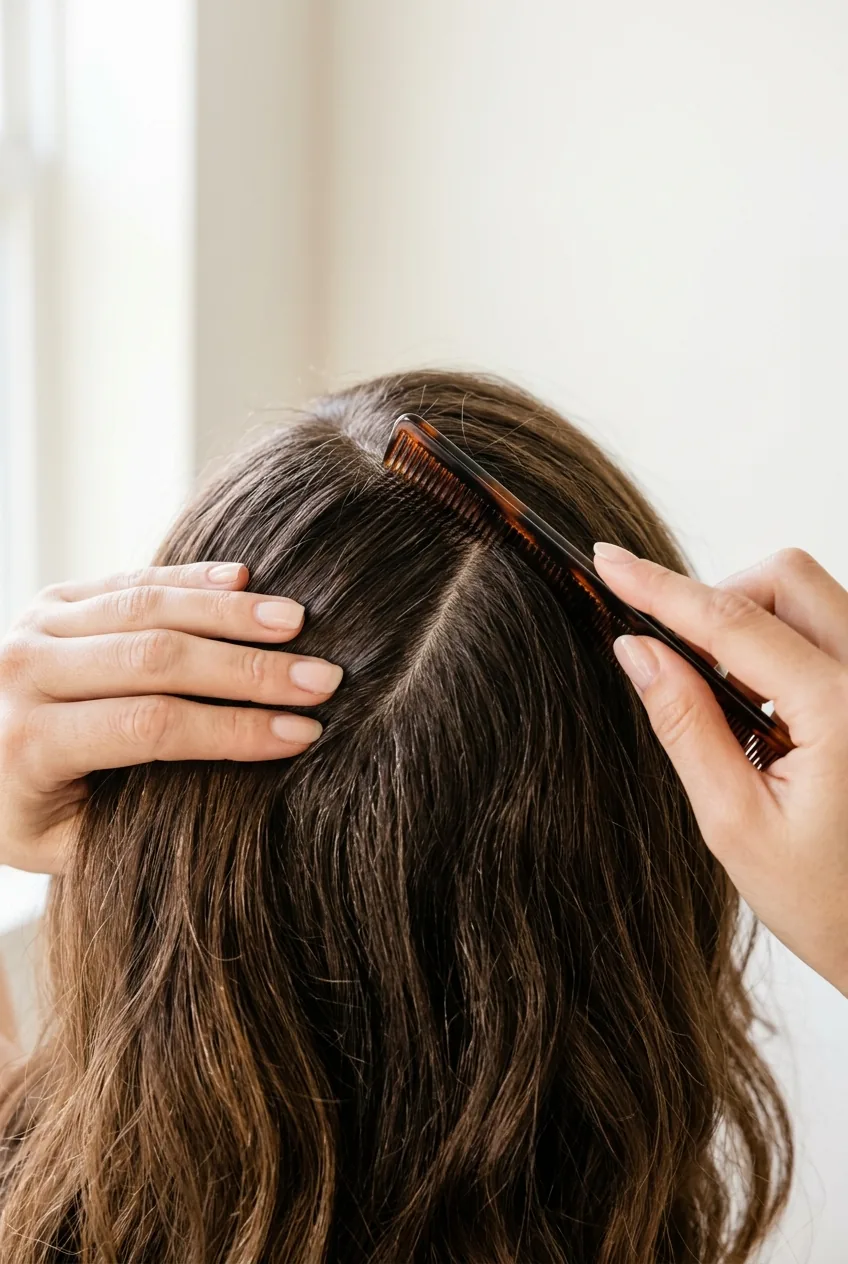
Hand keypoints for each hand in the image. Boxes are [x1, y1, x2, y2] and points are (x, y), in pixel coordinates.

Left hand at [0, 563, 342, 874]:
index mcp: (27, 744)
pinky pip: (130, 578)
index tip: (303, 734)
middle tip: (323, 678)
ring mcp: (35, 625)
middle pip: (158, 659)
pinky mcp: (52, 598)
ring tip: (298, 621)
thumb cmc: (20, 814)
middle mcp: (23, 672)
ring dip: (230, 613)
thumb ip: (137, 817)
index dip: (234, 728)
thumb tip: (243, 796)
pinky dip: (190, 578)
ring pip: (147, 606)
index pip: (152, 726)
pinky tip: (245, 580)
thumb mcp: (63, 843)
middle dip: (251, 669)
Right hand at [593, 543, 847, 997]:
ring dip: (752, 626)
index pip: (734, 622)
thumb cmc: (831, 903)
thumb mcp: (736, 823)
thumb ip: (685, 725)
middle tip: (684, 666)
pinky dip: (783, 647)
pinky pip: (827, 629)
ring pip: (809, 595)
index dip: (660, 589)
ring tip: (739, 714)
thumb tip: (636, 649)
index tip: (609, 562)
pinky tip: (771, 717)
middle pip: (786, 578)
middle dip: (720, 598)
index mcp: (843, 711)